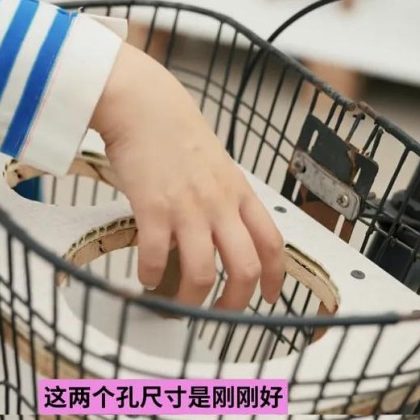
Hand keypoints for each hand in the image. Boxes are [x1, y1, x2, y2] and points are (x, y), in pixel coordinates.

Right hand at [90, 43, 284, 310]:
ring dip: (191, 300)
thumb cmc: (175, 132)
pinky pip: (158, 257)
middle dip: (235, 303)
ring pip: (203, 273)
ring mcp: (188, 207)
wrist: (144, 105)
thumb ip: (224, 198)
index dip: (275, 277)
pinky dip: (151, 277)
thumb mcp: (217, 165)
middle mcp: (220, 204)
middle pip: (245, 267)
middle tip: (219, 315)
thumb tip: (221, 232)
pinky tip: (146, 278)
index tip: (269, 298)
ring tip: (176, 304)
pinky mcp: (154, 208)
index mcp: (239, 193)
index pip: (272, 243)